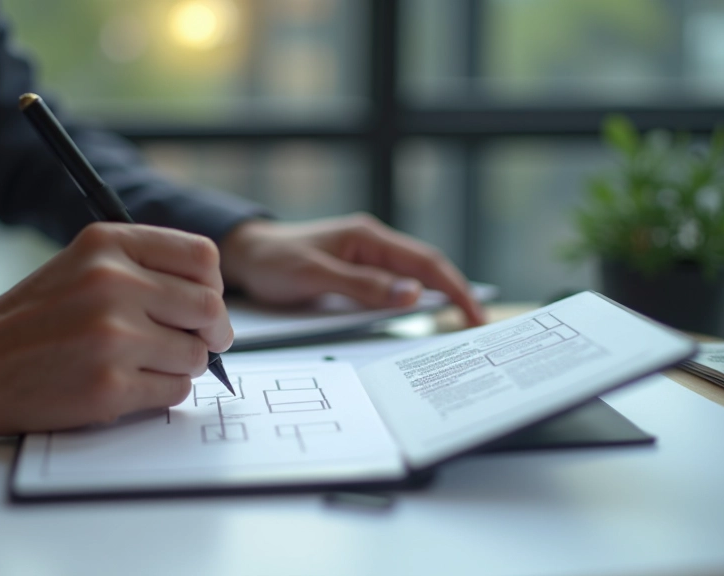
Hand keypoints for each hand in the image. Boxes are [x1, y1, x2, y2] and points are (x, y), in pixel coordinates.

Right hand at [0, 224, 232, 435]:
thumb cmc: (36, 317)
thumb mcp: (85, 263)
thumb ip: (147, 267)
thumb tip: (214, 302)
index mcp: (108, 245)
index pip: (203, 257)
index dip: (212, 286)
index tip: (201, 304)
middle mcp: (113, 284)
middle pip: (209, 308)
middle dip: (210, 332)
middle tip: (194, 342)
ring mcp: (113, 337)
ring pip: (196, 355)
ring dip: (181, 365)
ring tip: (142, 362)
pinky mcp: (110, 386)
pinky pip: (175, 391)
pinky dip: (161, 392)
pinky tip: (128, 383)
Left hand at [219, 214, 485, 326]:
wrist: (247, 255)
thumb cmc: (275, 261)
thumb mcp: (316, 276)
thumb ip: (363, 287)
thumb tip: (413, 295)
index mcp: (368, 237)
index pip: (425, 262)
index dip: (455, 288)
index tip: (474, 314)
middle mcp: (373, 243)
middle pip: (427, 268)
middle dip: (455, 294)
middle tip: (477, 326)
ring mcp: (367, 256)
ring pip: (413, 277)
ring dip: (437, 297)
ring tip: (459, 324)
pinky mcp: (358, 271)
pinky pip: (394, 286)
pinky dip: (412, 301)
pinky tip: (422, 318)